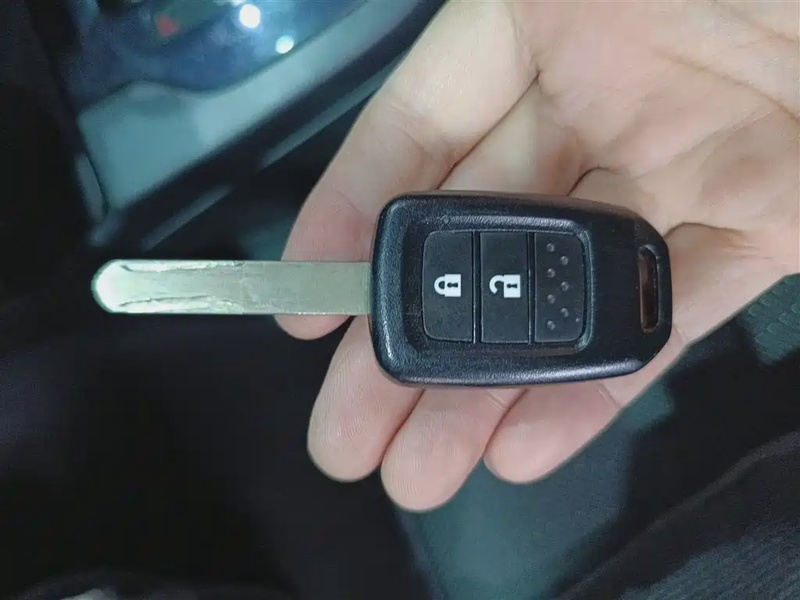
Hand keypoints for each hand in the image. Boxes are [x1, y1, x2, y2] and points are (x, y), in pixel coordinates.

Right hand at [278, 1, 799, 509]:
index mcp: (544, 16)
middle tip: (346, 437)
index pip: (419, 130)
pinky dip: (594, 385)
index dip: (353, 220)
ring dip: (485, 392)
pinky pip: (665, 315)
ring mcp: (679, 168)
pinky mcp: (763, 224)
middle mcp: (598, 96)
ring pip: (561, 296)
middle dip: (406, 345)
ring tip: (418, 471)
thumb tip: (404, 128)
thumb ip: (498, 30)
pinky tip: (523, 447)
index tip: (303, 309)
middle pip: (479, 236)